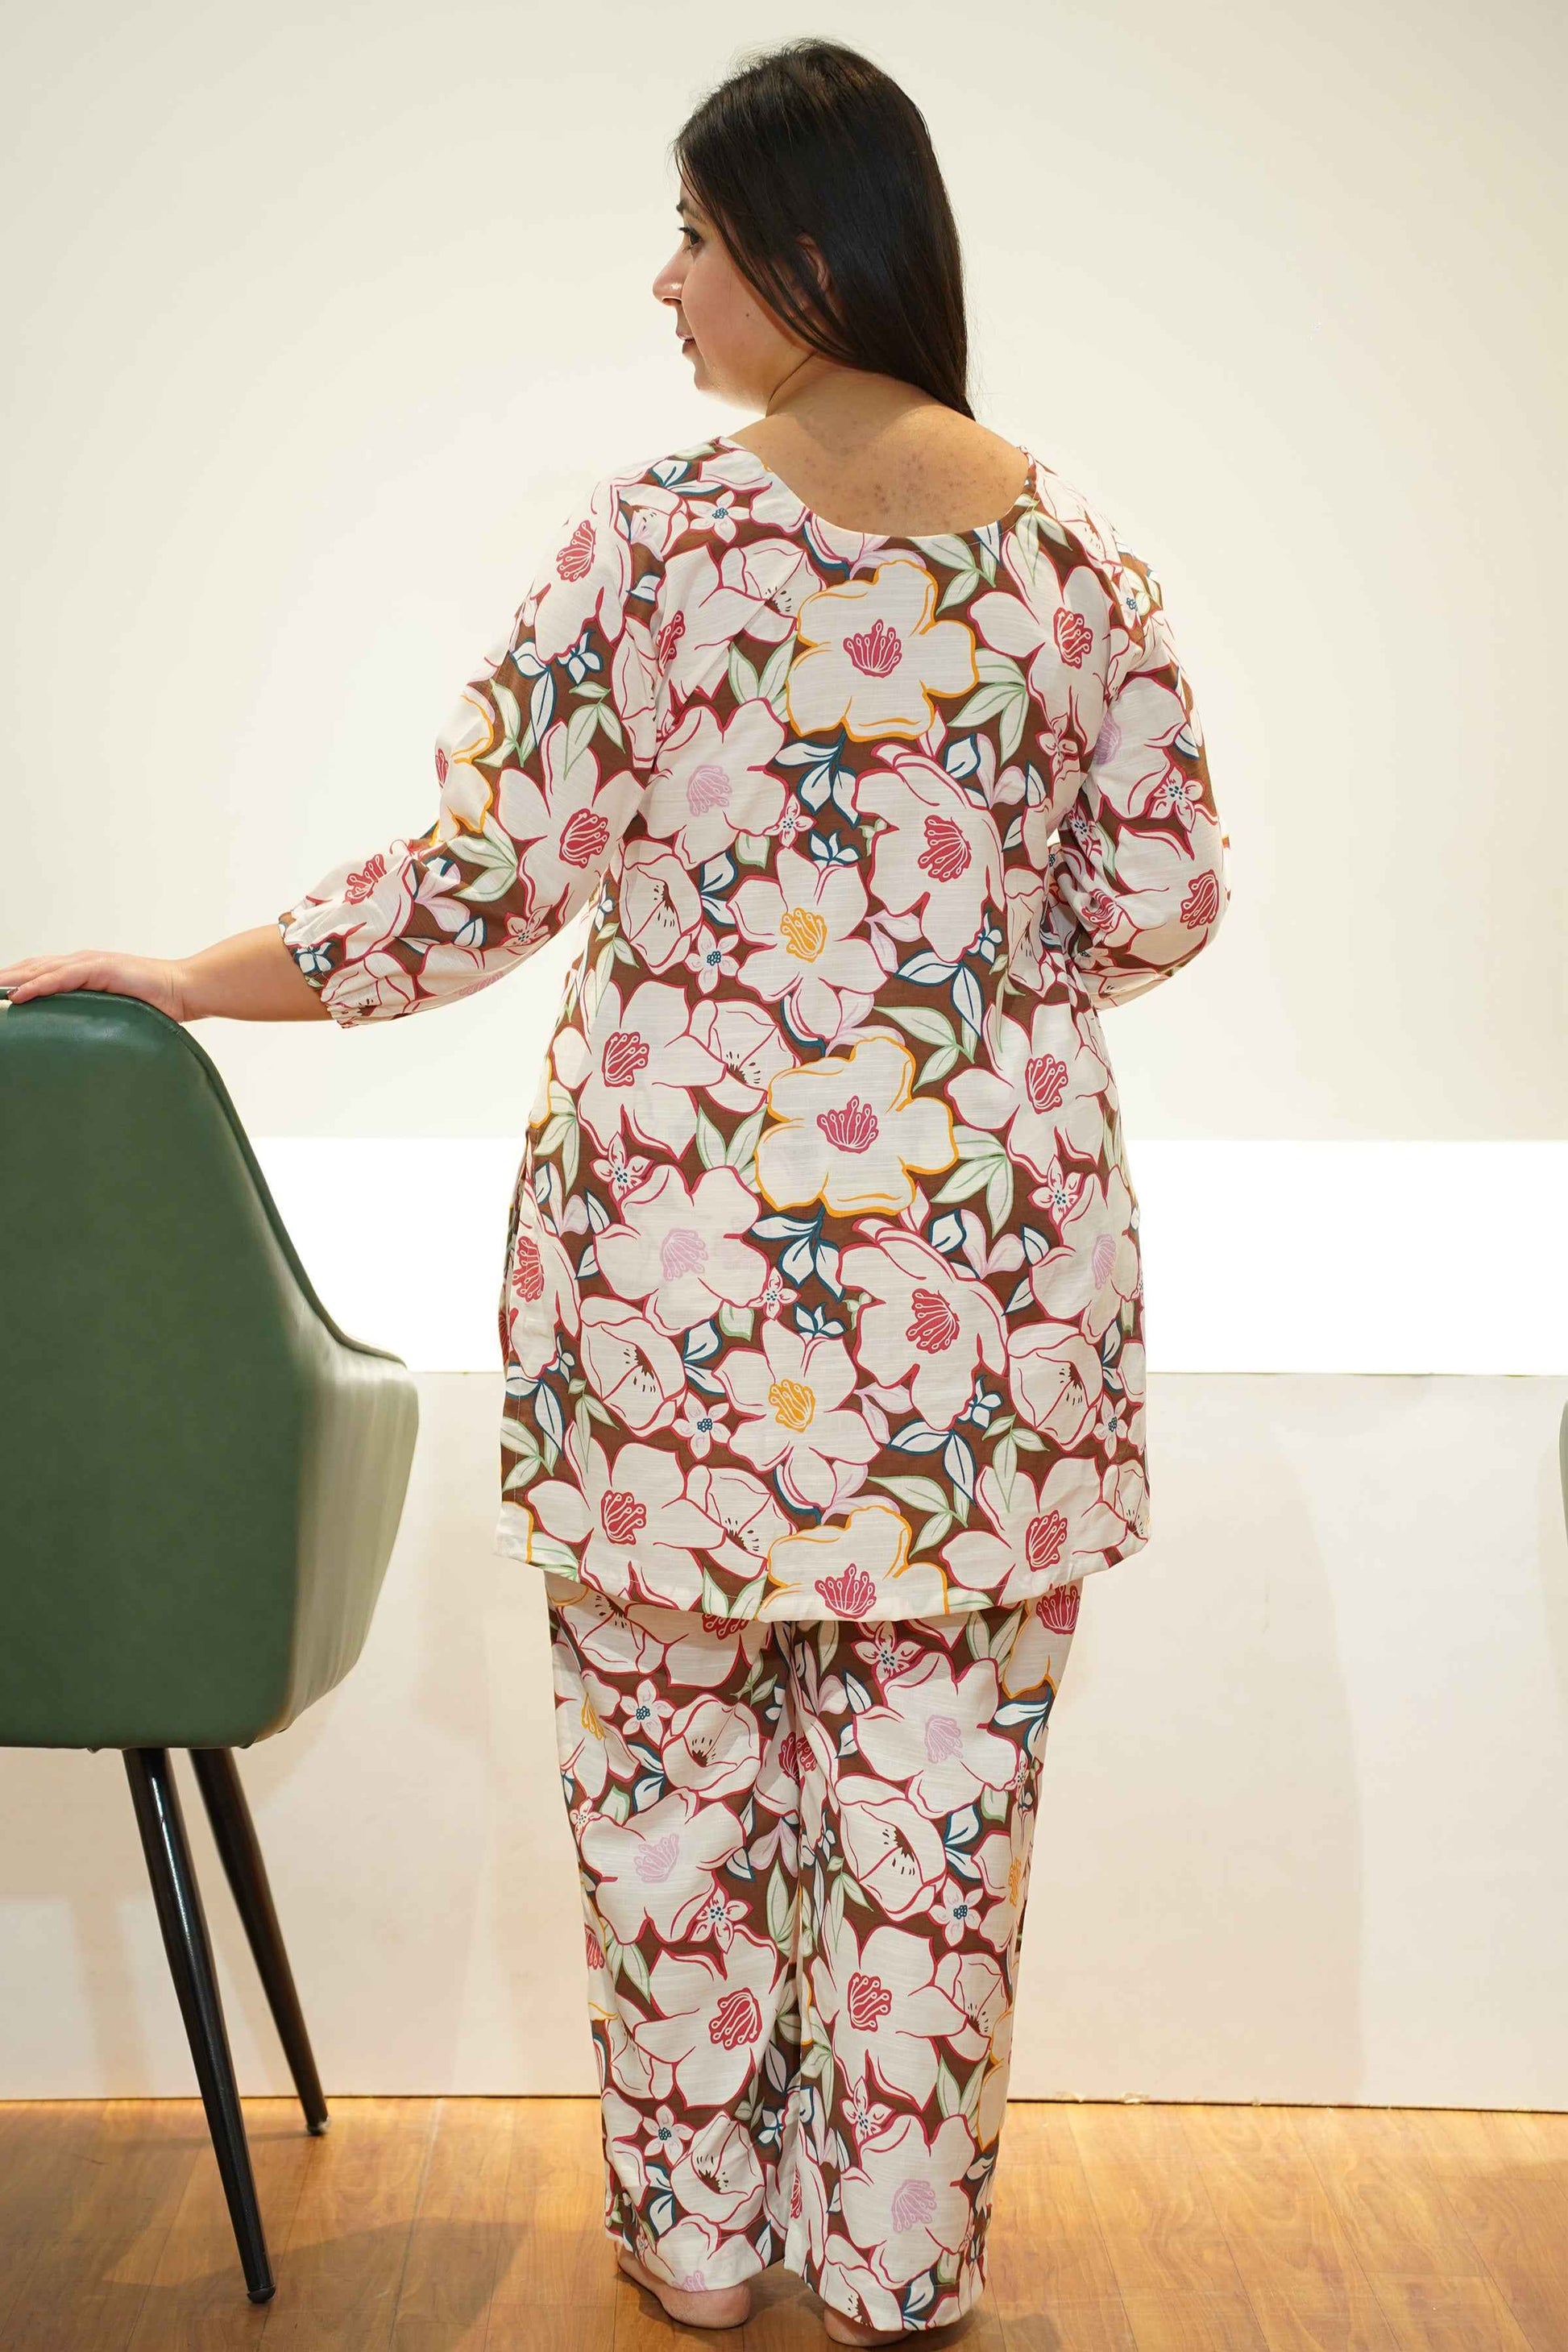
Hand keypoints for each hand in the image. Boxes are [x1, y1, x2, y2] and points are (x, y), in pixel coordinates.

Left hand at [0, 951, 189, 1021]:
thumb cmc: (156, 1003)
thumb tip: (75, 1035)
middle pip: (31, 968)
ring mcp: (90, 964)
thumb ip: (93, 1013)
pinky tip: (19, 994)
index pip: (38, 972)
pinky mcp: (101, 969)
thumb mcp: (115, 1010)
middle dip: (3, 978)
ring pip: (39, 969)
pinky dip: (38, 985)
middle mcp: (81, 962)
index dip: (12, 980)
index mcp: (82, 971)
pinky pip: (62, 977)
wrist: (185, 989)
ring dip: (10, 980)